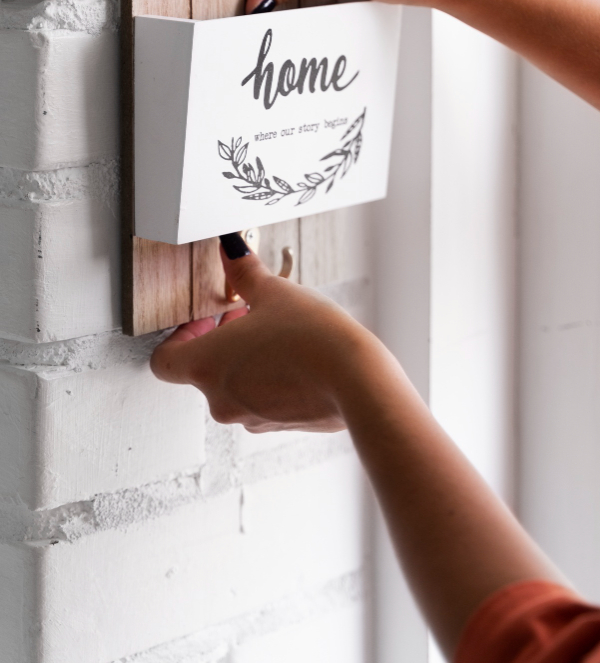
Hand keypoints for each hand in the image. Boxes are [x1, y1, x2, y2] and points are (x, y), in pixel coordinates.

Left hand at [150, 243, 384, 432]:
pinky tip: (300, 359)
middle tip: (251, 317)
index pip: (163, 361)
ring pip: (235, 386)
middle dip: (224, 341)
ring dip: (248, 361)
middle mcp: (220, 399)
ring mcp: (250, 417)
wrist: (357, 382)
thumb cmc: (310, 338)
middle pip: (203, 369)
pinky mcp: (279, 426)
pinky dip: (273, 380)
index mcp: (205, 365)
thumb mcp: (274, 292)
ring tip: (281, 334)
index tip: (207, 319)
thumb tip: (230, 250)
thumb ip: (244, 272)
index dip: (179, 336)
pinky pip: (263, 400)